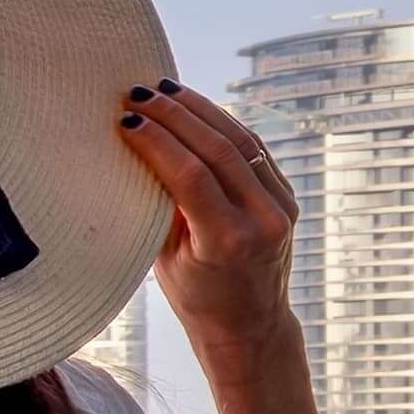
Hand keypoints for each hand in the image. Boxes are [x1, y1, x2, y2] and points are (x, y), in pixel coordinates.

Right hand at [123, 84, 300, 352]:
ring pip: (241, 140)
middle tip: (139, 92)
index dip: (156, 141)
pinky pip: (254, 149)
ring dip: (200, 109)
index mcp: (228, 241)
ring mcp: (282, 206)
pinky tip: (195, 108)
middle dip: (175, 114)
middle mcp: (263, 220)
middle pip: (218, 148)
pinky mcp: (287, 196)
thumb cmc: (196, 296)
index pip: (190, 175)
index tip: (125, 120)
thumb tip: (139, 149)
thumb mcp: (167, 257)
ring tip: (164, 89)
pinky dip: (222, 123)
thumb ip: (161, 206)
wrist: (251, 324)